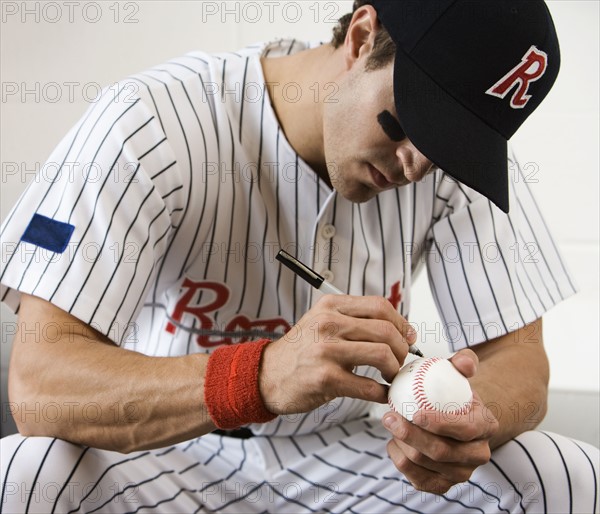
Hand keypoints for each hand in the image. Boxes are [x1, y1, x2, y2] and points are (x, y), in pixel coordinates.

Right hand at [259, 294, 416, 414]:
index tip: (407, 338)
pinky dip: (382, 393)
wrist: (267, 376)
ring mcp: (326, 351)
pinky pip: (369, 387)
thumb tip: (399, 330)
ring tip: (390, 377)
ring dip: (395, 370)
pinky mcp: (326, 378)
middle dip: (402, 350)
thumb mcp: (321, 322)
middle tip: (400, 362)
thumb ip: (353, 320)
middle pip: (386, 331)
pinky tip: (380, 395)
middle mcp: (328, 324)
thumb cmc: (300, 351)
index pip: (380, 306)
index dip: (401, 323)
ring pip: (383, 355)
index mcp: (330, 306)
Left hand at [383, 350, 498, 493]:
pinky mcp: (442, 484)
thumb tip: (463, 362)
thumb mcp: (460, 372)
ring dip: (401, 444)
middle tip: (389, 416)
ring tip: (390, 423)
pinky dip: (399, 459)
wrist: (453, 415)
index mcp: (486, 427)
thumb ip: (464, 361)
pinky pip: (416, 479)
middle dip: (410, 435)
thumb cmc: (453, 392)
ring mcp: (461, 473)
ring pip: (424, 465)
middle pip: (441, 452)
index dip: (439, 423)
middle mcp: (478, 455)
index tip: (414, 412)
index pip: (464, 430)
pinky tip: (394, 442)